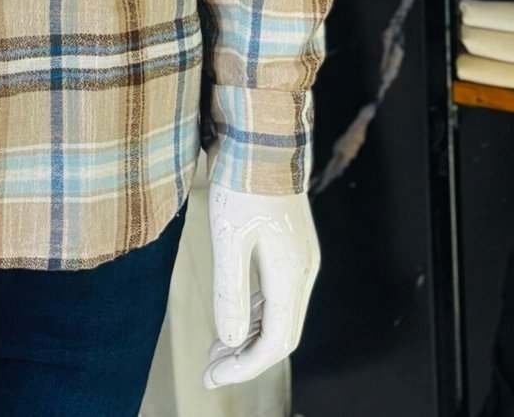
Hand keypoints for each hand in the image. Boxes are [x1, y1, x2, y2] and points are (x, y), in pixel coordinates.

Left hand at [204, 184, 319, 388]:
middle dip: (246, 358)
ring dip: (249, 337)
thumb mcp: (228, 236)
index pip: (275, 343)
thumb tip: (228, 341)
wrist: (263, 136)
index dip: (244, 367)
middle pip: (281, 335)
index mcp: (291, 275)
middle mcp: (303, 272)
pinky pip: (277, 296)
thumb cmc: (243, 182)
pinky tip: (233, 316)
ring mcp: (301, 259)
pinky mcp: (292, 247)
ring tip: (215, 349)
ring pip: (280, 316)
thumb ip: (230, 291)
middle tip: (210, 369)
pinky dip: (255, 314)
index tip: (212, 377)